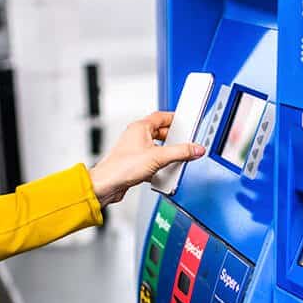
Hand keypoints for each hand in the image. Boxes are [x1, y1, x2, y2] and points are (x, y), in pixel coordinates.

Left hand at [89, 111, 204, 206]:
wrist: (107, 185)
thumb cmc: (122, 167)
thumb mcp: (158, 157)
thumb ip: (180, 152)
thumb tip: (195, 149)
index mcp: (140, 127)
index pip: (161, 116)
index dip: (174, 119)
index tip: (185, 123)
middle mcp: (136, 136)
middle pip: (160, 133)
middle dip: (172, 139)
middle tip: (183, 143)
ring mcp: (134, 150)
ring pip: (155, 147)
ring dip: (165, 153)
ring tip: (173, 159)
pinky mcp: (134, 163)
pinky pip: (151, 160)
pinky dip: (158, 165)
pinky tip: (162, 171)